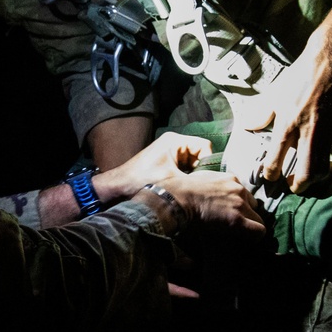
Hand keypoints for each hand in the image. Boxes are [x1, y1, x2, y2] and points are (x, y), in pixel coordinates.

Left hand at [95, 131, 211, 201]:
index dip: (208, 162)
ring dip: (193, 176)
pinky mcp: (166, 163)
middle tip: (198, 186)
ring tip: (190, 189)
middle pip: (200, 155)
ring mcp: (169, 153)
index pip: (205, 146)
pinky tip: (183, 190)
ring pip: (193, 164)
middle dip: (200, 171)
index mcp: (175, 141)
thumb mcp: (171, 181)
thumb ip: (195, 180)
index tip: (205, 179)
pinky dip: (186, 179)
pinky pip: (185, 169)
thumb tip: (214, 184)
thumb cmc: (141, 182)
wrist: (117, 189)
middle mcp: (173, 143)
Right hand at [164, 170, 266, 236]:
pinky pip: (259, 230)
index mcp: (229, 178)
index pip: (242, 192)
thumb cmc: (181, 191)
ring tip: (236, 234)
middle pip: (252, 204)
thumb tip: (203, 193)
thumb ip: (208, 184)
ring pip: (256, 218)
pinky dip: (255, 237)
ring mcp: (239, 204)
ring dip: (248, 225)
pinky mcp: (237, 220)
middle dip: (244, 213)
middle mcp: (238, 188)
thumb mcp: (199, 180)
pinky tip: (246, 241)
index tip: (228, 212)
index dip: (237, 204)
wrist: (176, 198)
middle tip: (231, 223)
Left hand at [245, 46, 331, 193]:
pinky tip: (331, 168)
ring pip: (323, 169)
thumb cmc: (298, 78)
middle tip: (290, 186)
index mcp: (286, 124)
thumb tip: (247, 126)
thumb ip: (260, 113)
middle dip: (296, 185)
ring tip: (307, 180)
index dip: (270, 173)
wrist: (327, 64)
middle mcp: (307, 133)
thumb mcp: (273, 94)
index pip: (275, 158)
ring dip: (315, 180)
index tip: (269, 176)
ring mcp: (328, 134)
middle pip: (304, 173)